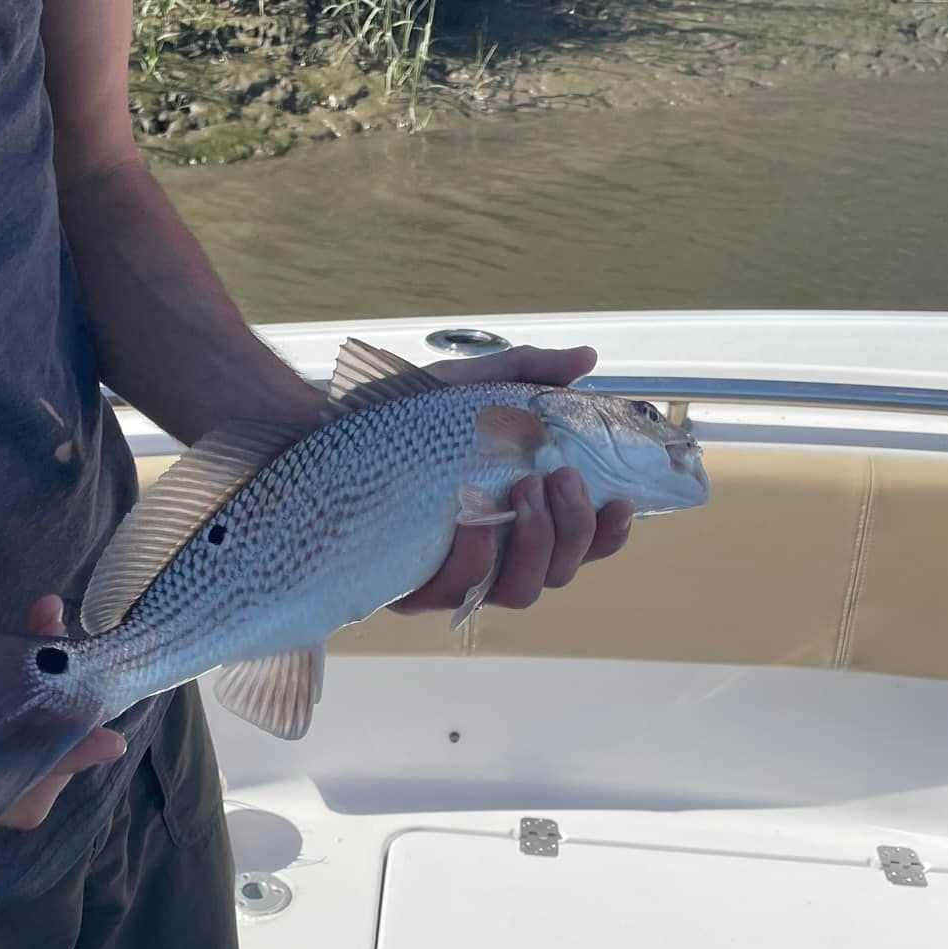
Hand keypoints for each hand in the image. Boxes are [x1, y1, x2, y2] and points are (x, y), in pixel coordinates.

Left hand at [391, 343, 634, 615]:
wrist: (324, 432)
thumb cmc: (401, 417)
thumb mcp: (470, 387)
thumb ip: (529, 374)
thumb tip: (588, 358)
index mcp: (516, 520)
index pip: (578, 545)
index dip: (608, 535)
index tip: (623, 502)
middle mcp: (491, 557)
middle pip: (557, 573)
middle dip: (572, 529)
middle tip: (559, 478)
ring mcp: (452, 578)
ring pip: (519, 591)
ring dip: (536, 543)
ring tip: (527, 489)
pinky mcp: (411, 590)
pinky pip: (458, 591)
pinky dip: (475, 557)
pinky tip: (472, 517)